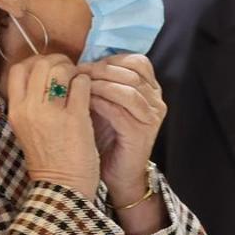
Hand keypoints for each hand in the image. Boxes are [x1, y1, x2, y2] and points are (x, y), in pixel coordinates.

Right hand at [5, 54, 98, 200]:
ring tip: (82, 83)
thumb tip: (47, 75)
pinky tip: (92, 94)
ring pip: (62, 70)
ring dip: (76, 71)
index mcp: (15, 111)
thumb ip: (32, 103)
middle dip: (59, 62)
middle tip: (71, 72)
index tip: (50, 69)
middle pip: (40, 64)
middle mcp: (29, 109)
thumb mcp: (28, 129)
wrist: (62, 188)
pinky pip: (83, 85)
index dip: (36, 62)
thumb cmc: (49, 158)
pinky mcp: (74, 119)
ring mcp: (51, 113)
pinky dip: (89, 84)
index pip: (18, 69)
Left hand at [75, 54, 166, 205]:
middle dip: (102, 70)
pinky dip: (100, 102)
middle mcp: (156, 101)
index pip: (138, 62)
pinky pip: (120, 111)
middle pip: (132, 73)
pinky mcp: (141, 133)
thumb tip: (79, 65)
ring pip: (128, 90)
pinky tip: (84, 102)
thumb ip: (101, 84)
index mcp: (151, 90)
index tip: (87, 65)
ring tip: (80, 86)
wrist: (118, 174)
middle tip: (78, 72)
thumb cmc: (108, 138)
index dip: (111, 60)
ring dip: (101, 84)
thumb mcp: (106, 104)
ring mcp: (151, 118)